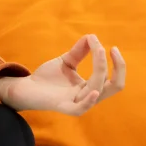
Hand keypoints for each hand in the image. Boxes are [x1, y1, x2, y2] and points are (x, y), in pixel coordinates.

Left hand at [0, 34, 125, 115]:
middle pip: (114, 86)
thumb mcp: (67, 61)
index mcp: (91, 87)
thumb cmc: (48, 78)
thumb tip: (92, 36)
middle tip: (111, 49)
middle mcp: (88, 96)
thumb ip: (79, 51)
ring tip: (98, 50)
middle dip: (118, 68)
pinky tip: (94, 91)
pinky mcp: (63, 107)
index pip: (112, 77)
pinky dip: (89, 102)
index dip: (115, 62)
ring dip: (100, 68)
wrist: (27, 88)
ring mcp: (77, 102)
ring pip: (98, 89)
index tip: (110, 46)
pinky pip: (80, 109)